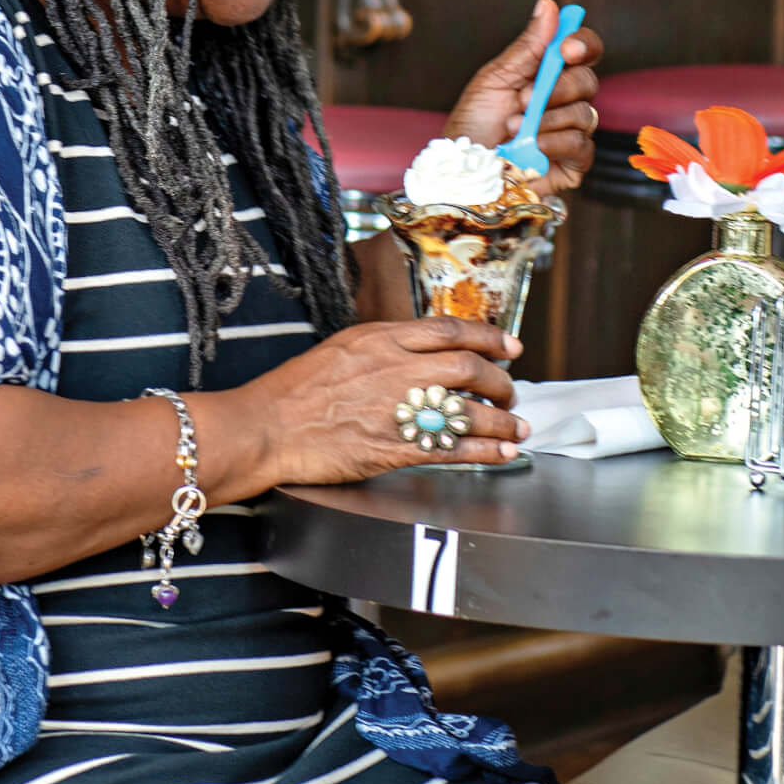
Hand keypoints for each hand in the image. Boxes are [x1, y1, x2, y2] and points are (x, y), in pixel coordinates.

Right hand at [238, 318, 527, 484]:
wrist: (266, 428)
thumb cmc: (294, 391)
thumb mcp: (341, 348)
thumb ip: (384, 347)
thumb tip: (419, 351)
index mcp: (381, 339)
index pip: (450, 330)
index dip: (489, 337)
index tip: (511, 346)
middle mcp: (396, 368)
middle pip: (468, 367)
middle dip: (500, 381)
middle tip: (510, 392)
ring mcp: (397, 408)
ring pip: (468, 409)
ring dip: (502, 420)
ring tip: (516, 427)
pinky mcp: (394, 447)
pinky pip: (453, 449)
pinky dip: (486, 451)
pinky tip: (503, 453)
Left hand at [444, 0, 604, 190]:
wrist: (462, 170)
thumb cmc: (474, 124)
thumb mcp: (495, 79)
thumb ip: (528, 46)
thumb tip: (548, 5)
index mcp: (548, 75)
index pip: (582, 51)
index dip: (582, 44)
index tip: (566, 49)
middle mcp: (564, 101)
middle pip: (589, 81)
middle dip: (559, 88)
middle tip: (524, 97)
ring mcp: (571, 132)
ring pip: (586, 114)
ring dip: (547, 119)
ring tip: (513, 127)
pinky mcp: (573, 163)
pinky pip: (582, 145)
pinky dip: (555, 143)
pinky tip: (532, 147)